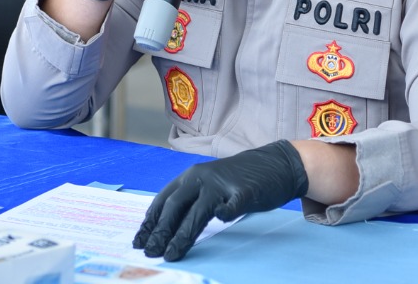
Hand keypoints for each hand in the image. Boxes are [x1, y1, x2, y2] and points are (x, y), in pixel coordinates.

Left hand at [134, 140, 309, 260]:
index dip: (150, 222)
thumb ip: (191, 201)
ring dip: (182, 235)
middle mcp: (202, 177)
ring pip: (198, 212)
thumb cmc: (240, 179)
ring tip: (172, 253)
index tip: (140, 241)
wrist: (277, 163)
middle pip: (176, 207)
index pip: (164, 200)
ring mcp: (224, 184)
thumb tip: (166, 229)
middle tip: (151, 252)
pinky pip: (232, 205)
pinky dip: (224, 213)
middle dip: (161, 232)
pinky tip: (220, 220)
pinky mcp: (245, 191)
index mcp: (191, 176)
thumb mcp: (209, 185)